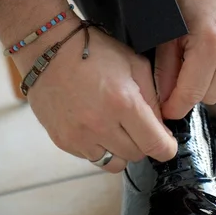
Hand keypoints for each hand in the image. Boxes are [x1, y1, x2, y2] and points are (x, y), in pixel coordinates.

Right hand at [17, 24, 176, 173]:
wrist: (49, 51)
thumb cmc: (94, 52)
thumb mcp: (134, 64)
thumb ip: (153, 98)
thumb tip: (163, 128)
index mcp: (123, 103)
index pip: (155, 145)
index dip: (166, 147)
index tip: (166, 142)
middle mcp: (101, 125)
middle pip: (137, 155)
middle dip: (143, 142)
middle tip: (136, 123)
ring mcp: (79, 136)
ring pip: (115, 163)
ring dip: (121, 149)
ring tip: (115, 127)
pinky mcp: (63, 141)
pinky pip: (91, 158)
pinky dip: (99, 147)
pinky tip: (95, 125)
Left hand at [155, 0, 215, 119]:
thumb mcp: (169, 29)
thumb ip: (166, 68)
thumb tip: (165, 101)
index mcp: (210, 42)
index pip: (192, 93)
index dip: (175, 106)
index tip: (165, 109)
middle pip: (211, 97)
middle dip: (193, 93)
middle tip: (180, 75)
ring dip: (210, 87)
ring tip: (198, 64)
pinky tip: (215, 57)